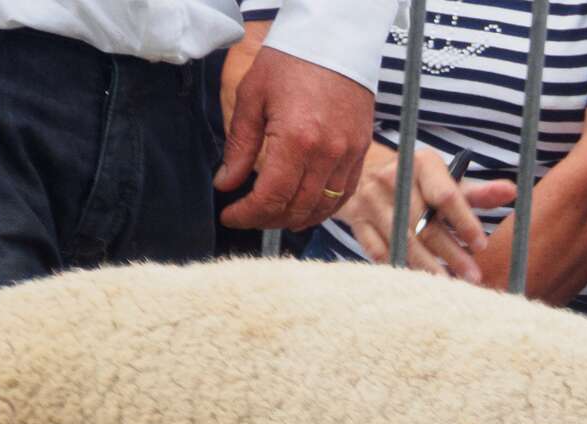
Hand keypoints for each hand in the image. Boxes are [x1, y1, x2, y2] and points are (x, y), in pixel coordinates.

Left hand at [217, 49, 375, 230]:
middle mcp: (327, 153)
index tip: (230, 216)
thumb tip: (226, 184)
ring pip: (322, 207)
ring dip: (295, 219)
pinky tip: (304, 207)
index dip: (248, 214)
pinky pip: (344, 193)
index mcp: (296, 139)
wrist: (334, 41)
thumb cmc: (289, 63)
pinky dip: (323, 208)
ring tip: (273, 216)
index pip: (271, 196)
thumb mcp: (252, 98)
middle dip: (267, 220)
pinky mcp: (360, 151)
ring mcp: (348, 155)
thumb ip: (240, 146)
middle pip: (297, 208)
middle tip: (248, 216)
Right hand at [331, 144, 517, 279]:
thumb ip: (478, 192)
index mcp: (422, 164)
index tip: (481, 245)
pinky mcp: (356, 219)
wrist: (367, 171)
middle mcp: (394, 178)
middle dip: (451, 254)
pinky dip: (398, 267)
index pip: (445, 196)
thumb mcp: (448, 181)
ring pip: (403, 241)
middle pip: (425, 224)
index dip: (464, 222)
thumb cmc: (421, 182)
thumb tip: (513, 193)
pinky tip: (416, 283)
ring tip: (449, 287)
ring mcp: (371, 199)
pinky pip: (378, 250)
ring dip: (427, 267)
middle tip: (473, 277)